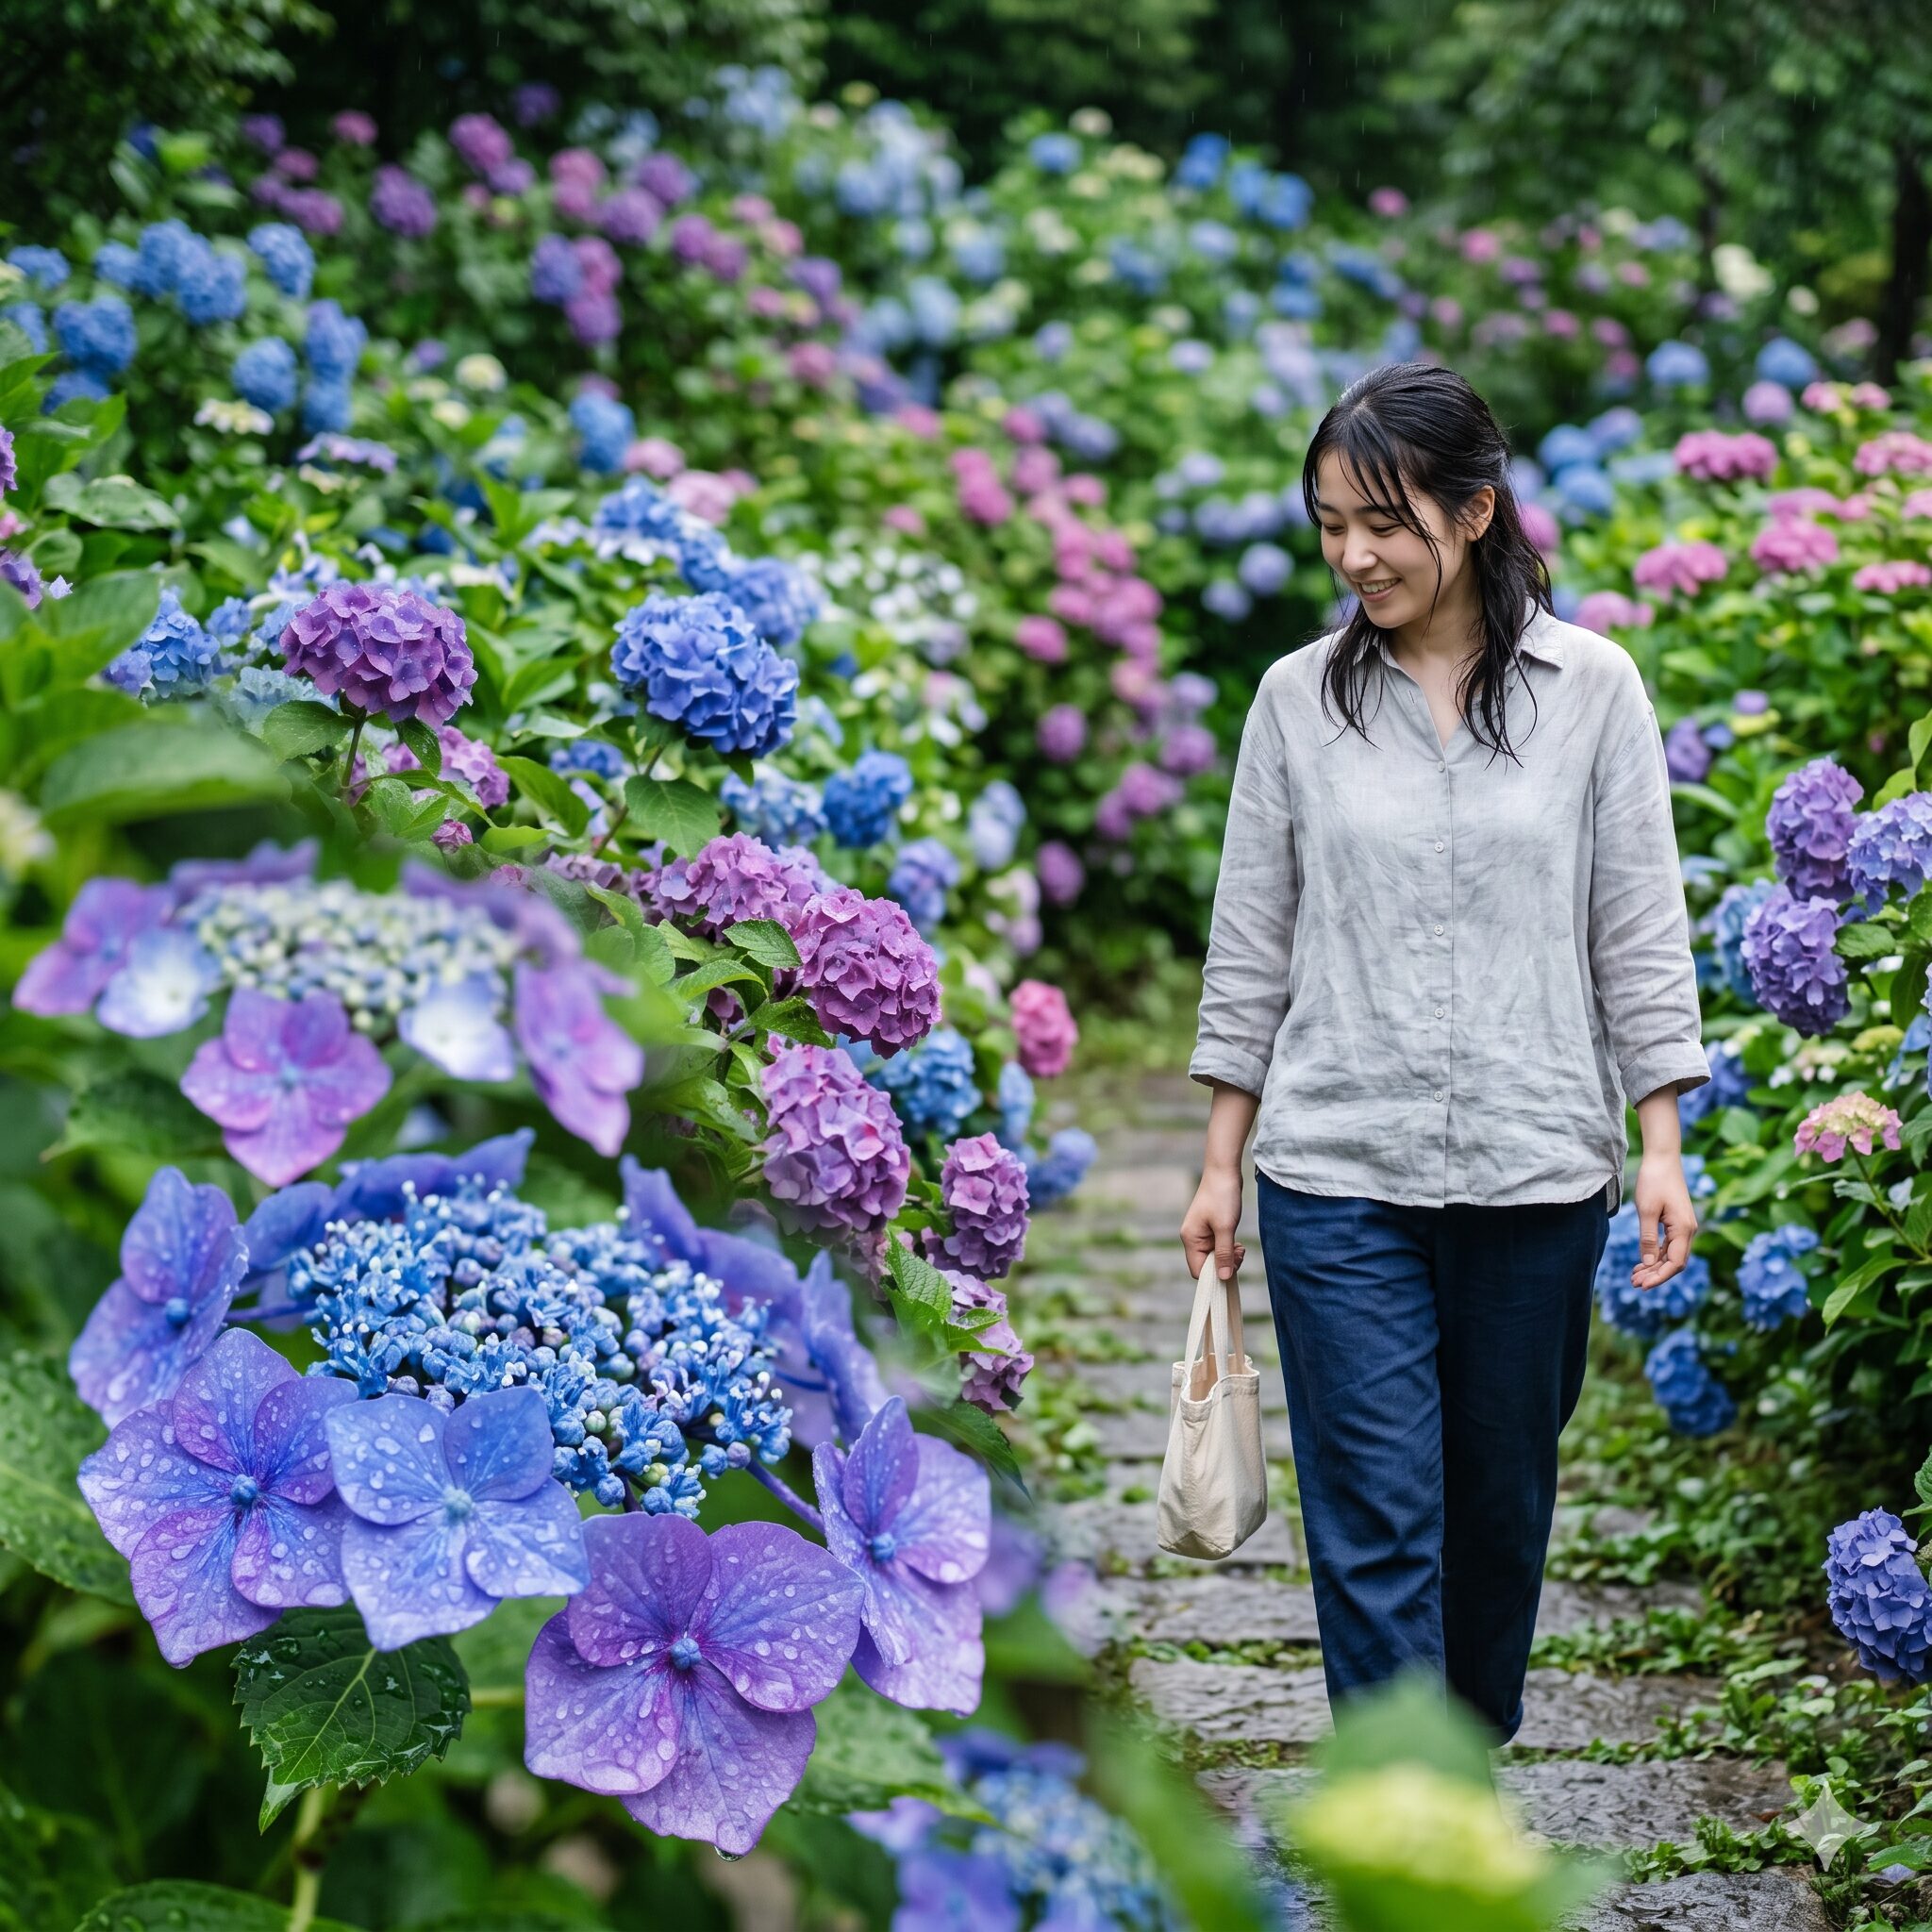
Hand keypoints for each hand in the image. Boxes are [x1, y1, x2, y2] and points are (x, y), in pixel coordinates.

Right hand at [1182, 1166, 1245, 1282]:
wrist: (1223, 1171)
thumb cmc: (1222, 1197)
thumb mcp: (1225, 1227)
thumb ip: (1224, 1253)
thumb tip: (1224, 1278)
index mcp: (1190, 1239)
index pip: (1198, 1270)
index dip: (1215, 1274)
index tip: (1233, 1265)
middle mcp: (1192, 1238)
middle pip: (1206, 1265)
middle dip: (1224, 1264)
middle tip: (1239, 1254)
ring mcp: (1201, 1233)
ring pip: (1213, 1257)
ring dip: (1228, 1257)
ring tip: (1240, 1248)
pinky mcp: (1210, 1229)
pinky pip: (1217, 1247)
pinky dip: (1228, 1249)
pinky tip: (1237, 1243)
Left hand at [1630, 1150, 1697, 1290]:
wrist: (1662, 1159)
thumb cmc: (1654, 1181)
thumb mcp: (1647, 1210)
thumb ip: (1648, 1238)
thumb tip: (1649, 1263)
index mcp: (1684, 1229)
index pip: (1675, 1263)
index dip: (1659, 1277)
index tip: (1642, 1286)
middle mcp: (1688, 1230)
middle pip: (1675, 1262)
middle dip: (1656, 1275)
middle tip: (1633, 1283)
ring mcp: (1684, 1227)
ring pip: (1671, 1255)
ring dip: (1655, 1267)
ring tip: (1635, 1276)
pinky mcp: (1677, 1222)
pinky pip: (1669, 1245)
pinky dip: (1656, 1255)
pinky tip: (1642, 1262)